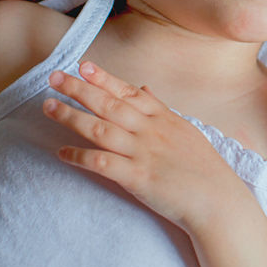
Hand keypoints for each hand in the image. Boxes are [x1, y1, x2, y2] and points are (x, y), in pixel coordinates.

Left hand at [42, 61, 249, 230]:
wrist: (217, 200)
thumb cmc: (203, 168)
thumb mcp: (185, 130)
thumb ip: (161, 110)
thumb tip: (144, 89)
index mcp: (164, 118)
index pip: (129, 92)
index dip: (105, 78)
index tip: (84, 65)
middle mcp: (151, 131)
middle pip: (109, 105)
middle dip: (80, 89)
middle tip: (54, 77)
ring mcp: (143, 153)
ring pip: (101, 129)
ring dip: (71, 117)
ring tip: (48, 107)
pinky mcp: (137, 178)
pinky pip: (102, 163)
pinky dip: (79, 156)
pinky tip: (61, 152)